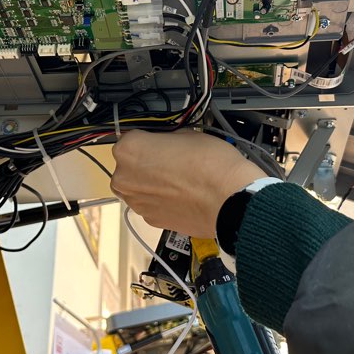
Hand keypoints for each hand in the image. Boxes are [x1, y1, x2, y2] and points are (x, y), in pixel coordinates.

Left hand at [110, 130, 263, 237]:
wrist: (229, 201)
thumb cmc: (210, 163)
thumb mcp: (187, 133)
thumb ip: (165, 139)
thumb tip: (163, 143)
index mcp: (129, 150)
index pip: (130, 138)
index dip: (149, 140)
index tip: (161, 143)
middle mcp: (124, 177)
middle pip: (129, 166)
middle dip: (146, 163)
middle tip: (172, 162)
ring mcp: (136, 202)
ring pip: (138, 187)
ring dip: (152, 184)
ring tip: (179, 181)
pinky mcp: (150, 220)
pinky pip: (150, 205)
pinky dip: (161, 201)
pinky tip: (182, 196)